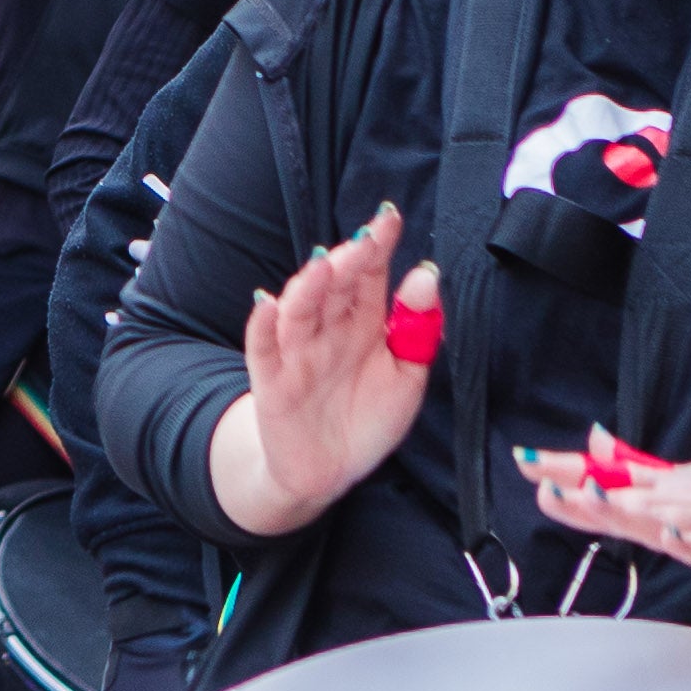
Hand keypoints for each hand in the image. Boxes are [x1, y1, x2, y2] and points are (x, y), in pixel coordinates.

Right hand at [205, 206, 435, 538]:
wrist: (331, 472)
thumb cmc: (368, 418)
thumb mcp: (407, 375)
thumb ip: (418, 328)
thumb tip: (427, 273)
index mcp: (362, 324)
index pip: (368, 276)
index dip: (378, 246)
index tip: (389, 217)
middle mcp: (328, 332)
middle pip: (334, 288)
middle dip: (348, 261)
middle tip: (365, 240)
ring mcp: (298, 355)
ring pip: (299, 312)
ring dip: (308, 286)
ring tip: (322, 264)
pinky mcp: (273, 383)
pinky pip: (264, 350)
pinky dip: (262, 327)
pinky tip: (267, 305)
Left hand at [516, 436, 690, 592]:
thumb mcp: (684, 483)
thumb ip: (634, 471)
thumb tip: (591, 446)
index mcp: (668, 486)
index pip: (608, 475)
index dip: (565, 470)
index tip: (524, 462)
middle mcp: (687, 496)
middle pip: (628, 494)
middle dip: (585, 492)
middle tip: (543, 483)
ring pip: (669, 513)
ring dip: (632, 508)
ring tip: (593, 500)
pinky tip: (675, 534)